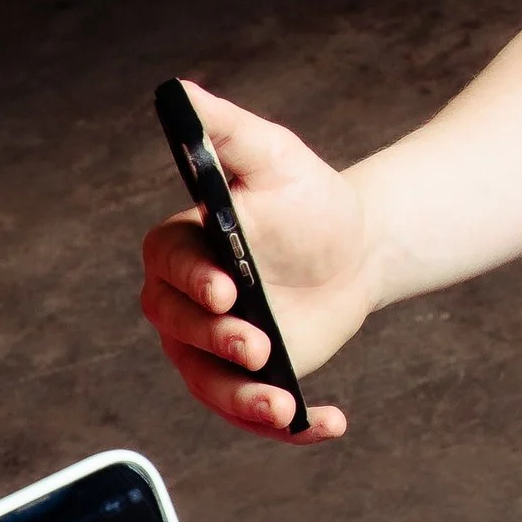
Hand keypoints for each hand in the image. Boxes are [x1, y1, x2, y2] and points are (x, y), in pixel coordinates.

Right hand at [140, 83, 362, 439]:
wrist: (354, 249)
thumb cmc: (306, 199)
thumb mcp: (270, 157)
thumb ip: (223, 131)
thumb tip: (180, 92)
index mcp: (181, 254)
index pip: (167, 271)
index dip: (192, 284)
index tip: (226, 288)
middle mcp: (185, 311)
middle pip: (183, 335)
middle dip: (219, 343)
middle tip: (260, 342)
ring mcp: (212, 355)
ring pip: (212, 388)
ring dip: (245, 402)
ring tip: (283, 406)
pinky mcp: (247, 386)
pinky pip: (256, 418)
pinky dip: (291, 429)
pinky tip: (328, 423)